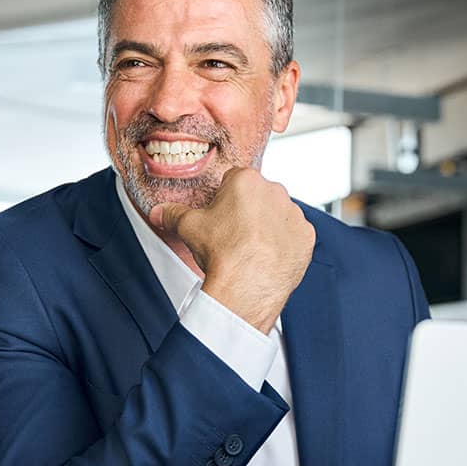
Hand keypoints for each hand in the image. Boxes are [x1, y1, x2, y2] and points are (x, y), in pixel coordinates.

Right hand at [149, 167, 314, 333]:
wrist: (247, 285)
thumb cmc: (221, 253)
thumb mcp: (189, 228)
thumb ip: (173, 214)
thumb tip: (159, 211)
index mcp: (246, 180)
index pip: (234, 180)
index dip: (224, 199)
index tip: (221, 216)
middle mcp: (275, 191)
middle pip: (258, 196)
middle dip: (248, 211)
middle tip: (234, 235)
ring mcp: (294, 214)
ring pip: (278, 214)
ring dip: (268, 226)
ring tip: (251, 249)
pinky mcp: (307, 236)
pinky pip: (294, 235)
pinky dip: (284, 244)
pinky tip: (268, 257)